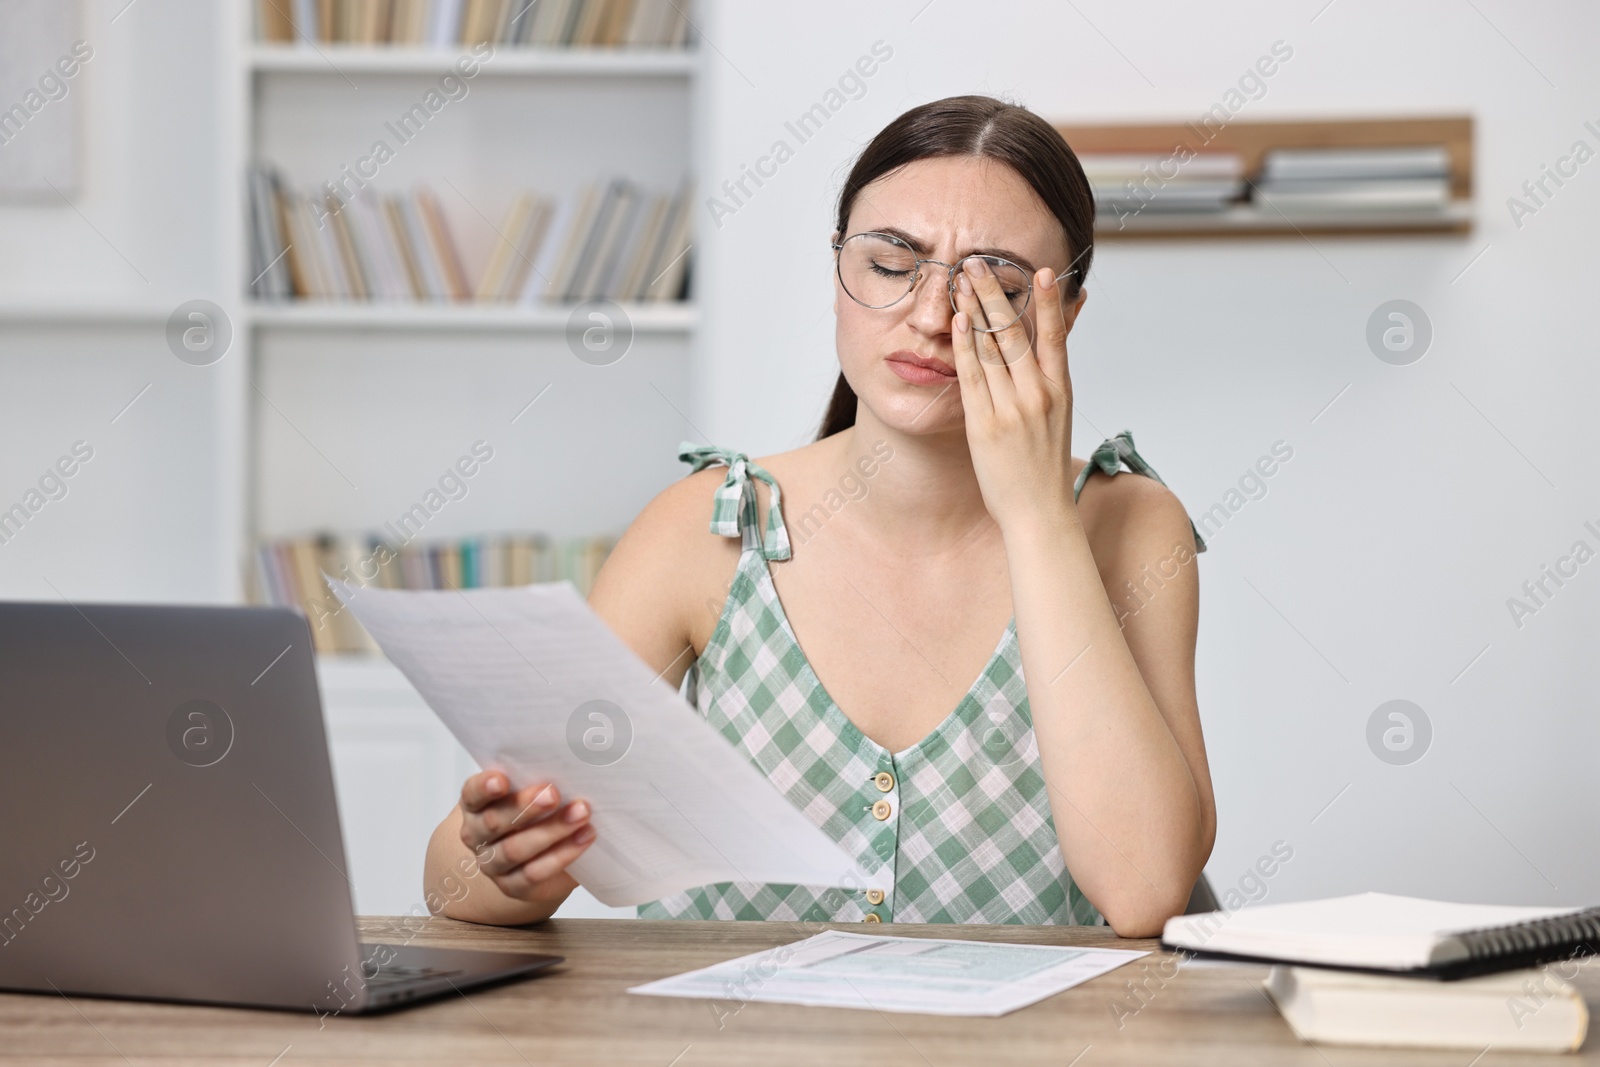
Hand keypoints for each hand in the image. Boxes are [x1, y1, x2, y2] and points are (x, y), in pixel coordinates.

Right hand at [458, 770, 594, 903]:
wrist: (532, 854)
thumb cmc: (532, 811)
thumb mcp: (529, 790)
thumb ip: (538, 777)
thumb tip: (570, 762)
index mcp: (475, 805)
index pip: (472, 794)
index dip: (485, 787)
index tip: (502, 779)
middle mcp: (477, 835)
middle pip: (494, 822)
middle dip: (526, 807)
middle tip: (553, 793)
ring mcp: (492, 864)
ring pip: (515, 849)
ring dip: (551, 830)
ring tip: (581, 813)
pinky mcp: (513, 886)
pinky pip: (534, 873)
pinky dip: (562, 855)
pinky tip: (583, 837)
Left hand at [951, 258, 1077, 530]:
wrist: (1039, 512)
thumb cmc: (1044, 464)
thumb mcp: (1058, 414)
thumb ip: (1051, 376)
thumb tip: (1053, 342)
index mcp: (1060, 389)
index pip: (1055, 335)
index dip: (1048, 301)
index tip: (1040, 270)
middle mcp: (1038, 393)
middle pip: (1015, 332)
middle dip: (996, 293)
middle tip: (979, 262)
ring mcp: (1011, 408)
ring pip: (991, 348)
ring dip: (975, 310)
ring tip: (962, 280)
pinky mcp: (985, 424)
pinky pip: (972, 376)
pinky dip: (965, 346)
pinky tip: (958, 322)